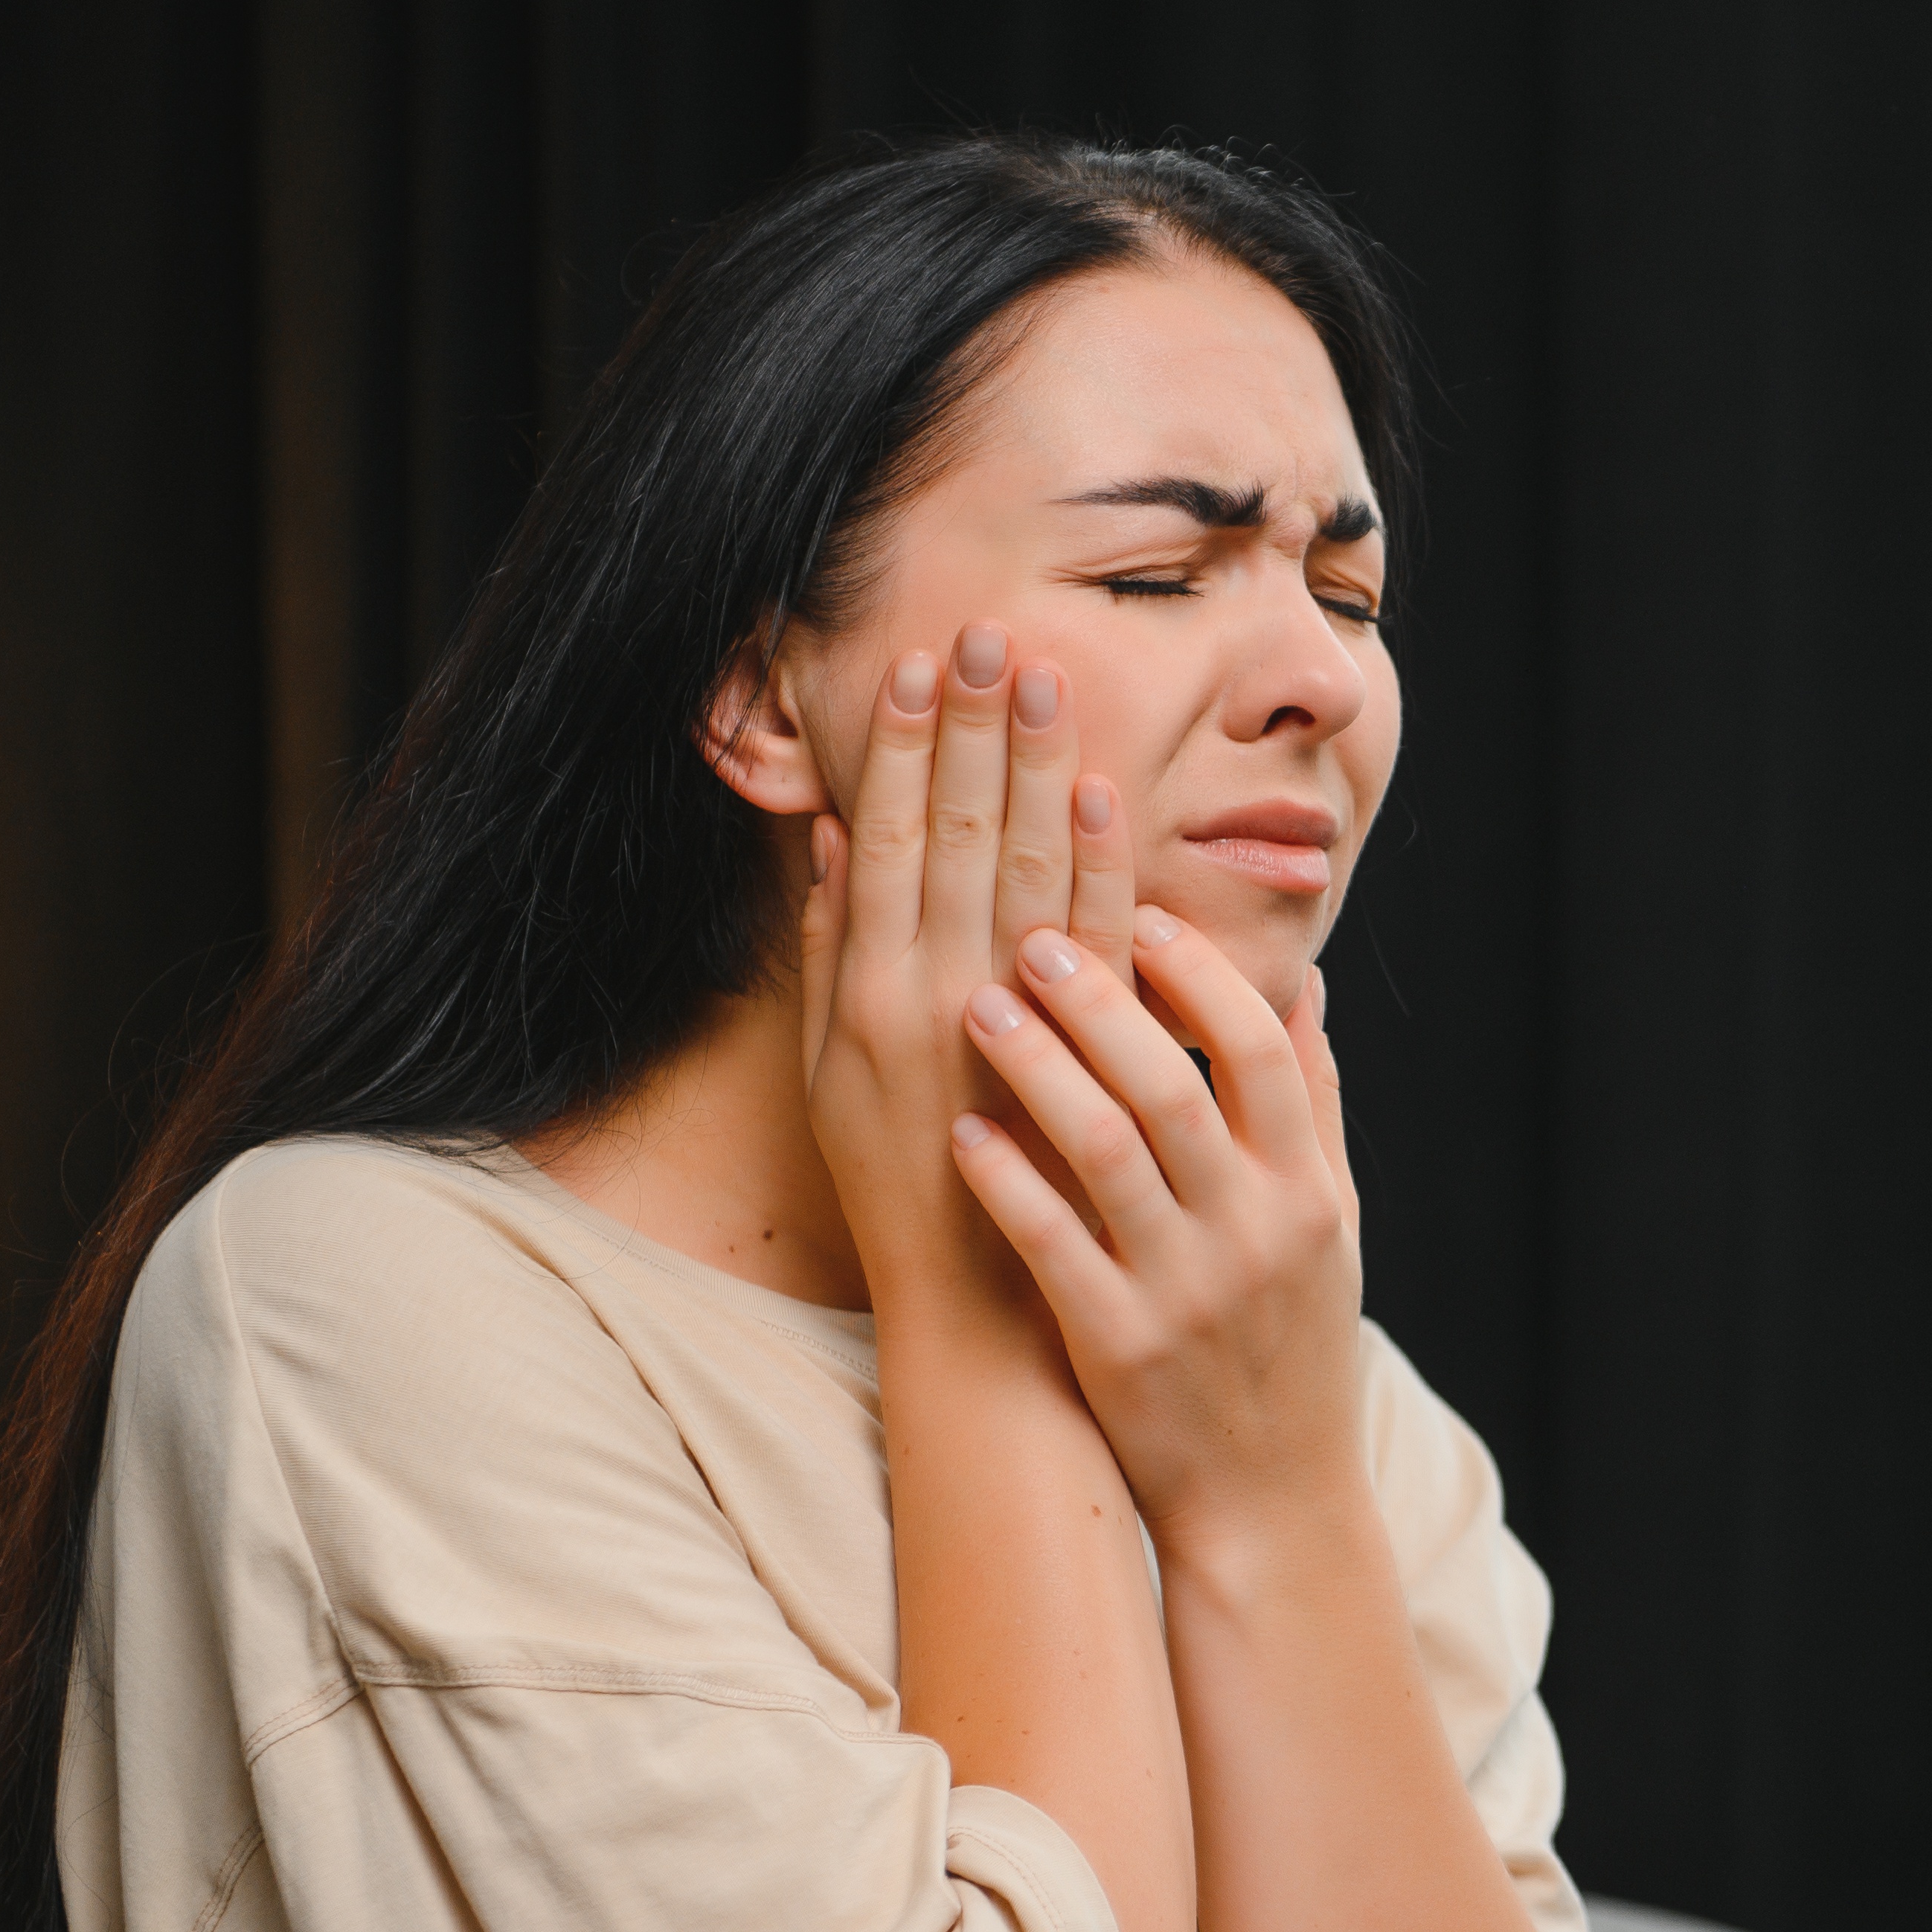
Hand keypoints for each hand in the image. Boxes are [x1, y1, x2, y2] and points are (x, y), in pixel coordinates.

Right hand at [799, 624, 1140, 1335]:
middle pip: (955, 834)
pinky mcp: (1074, 1057)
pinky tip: (1103, 789)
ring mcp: (1007, 1026)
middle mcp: (931, 997)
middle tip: (989, 633)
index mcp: (866, 993)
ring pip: (1023, 869)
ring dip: (1035, 766)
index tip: (919, 665)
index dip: (903, 747)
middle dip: (973, 729)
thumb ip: (828, 953)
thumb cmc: (896, 1181)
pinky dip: (1100, 860)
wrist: (975, 1298)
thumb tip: (830, 840)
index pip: (886, 840)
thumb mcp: (830, 1070)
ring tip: (1043, 675)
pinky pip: (1095, 939)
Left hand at [946, 913, 1366, 1550]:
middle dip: (1098, 998)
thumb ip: (1313, 1105)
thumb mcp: (1330, 1225)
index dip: (1196, 971)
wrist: (1272, 1501)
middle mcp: (1255, 1231)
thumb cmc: (1291, 1346)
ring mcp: (1187, 1290)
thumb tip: (1302, 986)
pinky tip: (960, 1131)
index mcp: (1307, 1191)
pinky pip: (1052, 1244)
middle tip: (1031, 934)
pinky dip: (1006, 1182)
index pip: (1260, 1047)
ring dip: (1037, 1068)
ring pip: (1105, 1151)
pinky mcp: (1120, 1347)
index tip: (1135, 912)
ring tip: (977, 1006)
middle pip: (1172, 1081)